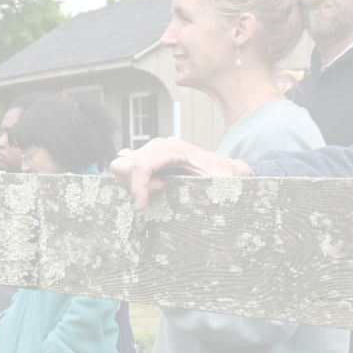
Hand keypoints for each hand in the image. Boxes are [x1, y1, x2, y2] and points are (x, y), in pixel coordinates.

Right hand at [107, 137, 253, 210]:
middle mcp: (161, 145)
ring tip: (155, 192)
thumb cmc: (224, 177)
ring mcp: (154, 149)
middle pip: (127, 164)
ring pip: (124, 165)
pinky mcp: (151, 156)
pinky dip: (135, 182)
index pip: (142, 165)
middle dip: (134, 186)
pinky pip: (130, 168)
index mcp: (174, 149)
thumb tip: (179, 199)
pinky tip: (153, 188)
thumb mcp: (215, 184)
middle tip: (156, 195)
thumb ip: (196, 187)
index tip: (141, 207)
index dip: (137, 187)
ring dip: (133, 184)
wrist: (229, 169)